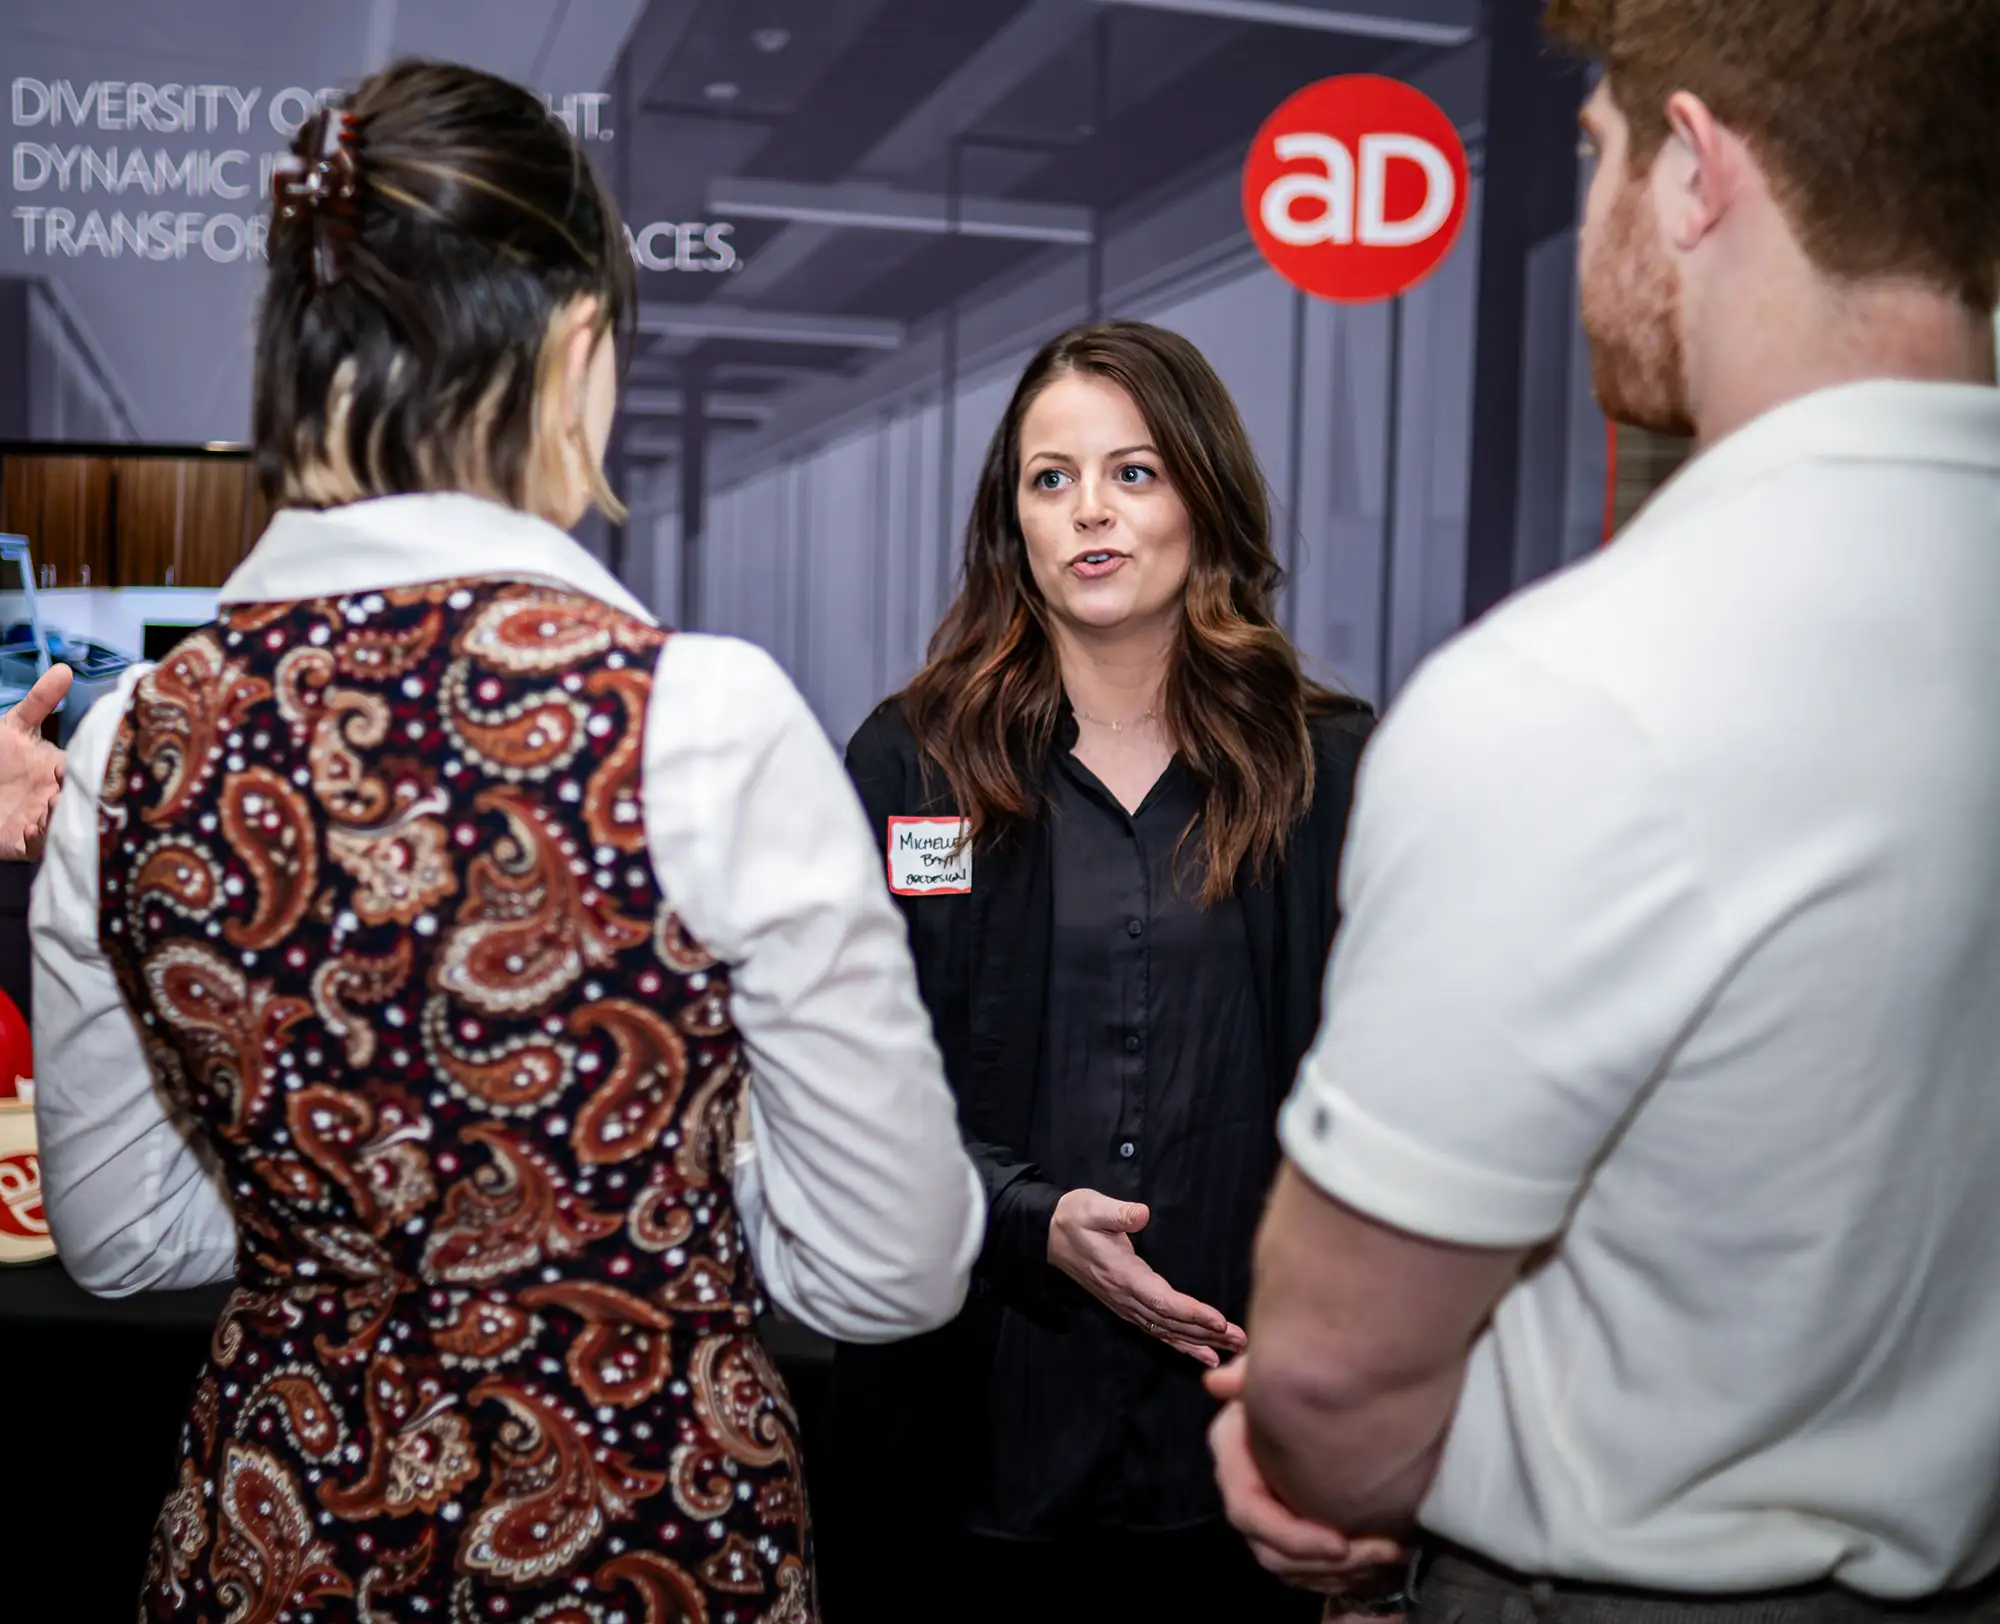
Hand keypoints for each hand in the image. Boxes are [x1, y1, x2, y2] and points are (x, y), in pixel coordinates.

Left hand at [0, 665, 71, 861]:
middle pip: (81, 801)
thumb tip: (64, 669)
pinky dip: (38, 839)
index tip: (73, 766)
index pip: (86, 771)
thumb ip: (39, 702)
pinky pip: (40, 846)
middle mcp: (60, 796)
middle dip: (76, 798)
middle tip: (63, 790)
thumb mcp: (14, 728)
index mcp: (63, 770)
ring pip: (64, 825)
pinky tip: (29, 828)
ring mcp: (44, 820)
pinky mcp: (25, 842)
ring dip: (58, 819)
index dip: (85, 770)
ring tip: (48, 806)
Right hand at [1046, 1189, 1245, 1365]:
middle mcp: (1126, 1297)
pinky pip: (1158, 1331)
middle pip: (1172, 1322)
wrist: (1048, 1236)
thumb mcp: (1091, 1208)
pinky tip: (1204, 1354)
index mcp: (1122, 1275)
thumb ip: (1117, 1213)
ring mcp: (1126, 1305)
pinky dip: (1182, 1344)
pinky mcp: (1128, 1306)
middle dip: (1207, 1333)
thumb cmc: (1075, 1218)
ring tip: (1233, 1350)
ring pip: (1167, 1331)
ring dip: (1200, 1342)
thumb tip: (1140, 1214)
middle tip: (1242, 1340)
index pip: (1162, 1300)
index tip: (1219, 1321)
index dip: (1192, 1313)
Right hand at [1206, 1359, 1406, 1597]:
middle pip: (1271, 1552)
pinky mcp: (1291, 1533)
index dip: (1291, 1535)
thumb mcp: (1272, 1367)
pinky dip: (1343, 1576)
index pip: (1248, 1512)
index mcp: (1234, 1457)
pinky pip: (1308, 1573)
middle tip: (1383, 1552)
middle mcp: (1245, 1493)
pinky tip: (1381, 1561)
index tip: (1340, 1543)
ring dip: (1341, 1574)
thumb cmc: (1298, 1376)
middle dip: (1325, 1564)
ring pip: (1293, 1570)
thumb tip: (1215, 1382)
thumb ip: (1248, 1371)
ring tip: (1390, 1554)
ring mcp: (1267, 1519)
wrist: (1324, 1393)